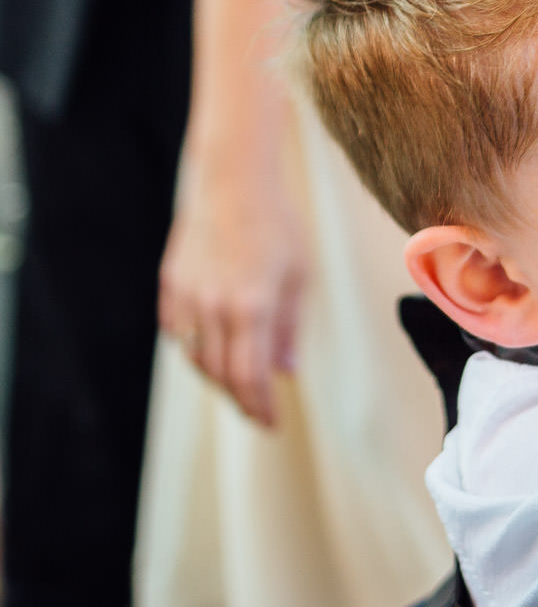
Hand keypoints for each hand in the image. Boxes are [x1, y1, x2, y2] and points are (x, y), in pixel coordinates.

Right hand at [158, 151, 306, 426]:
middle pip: (220, 375)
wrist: (232, 182)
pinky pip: (180, 332)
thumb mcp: (299, 276)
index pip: (250, 377)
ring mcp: (186, 297)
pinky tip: (215, 349)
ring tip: (241, 384)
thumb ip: (289, 327)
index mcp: (251, 307)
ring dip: (218, 377)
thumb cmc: (277, 225)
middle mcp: (213, 308)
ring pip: (196, 357)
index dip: (260, 407)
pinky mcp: (170, 285)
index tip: (272, 423)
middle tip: (258, 413)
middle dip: (240, 400)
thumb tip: (285, 371)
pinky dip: (197, 348)